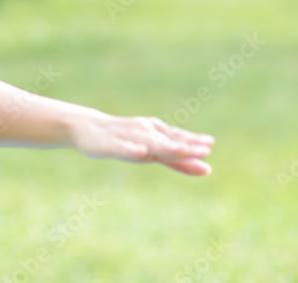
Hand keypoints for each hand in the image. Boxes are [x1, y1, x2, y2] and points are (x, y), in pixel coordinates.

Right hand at [70, 110, 214, 175]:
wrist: (87, 129)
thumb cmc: (124, 141)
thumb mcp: (152, 153)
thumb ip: (177, 161)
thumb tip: (208, 169)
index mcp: (156, 133)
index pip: (178, 138)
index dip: (194, 143)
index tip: (210, 145)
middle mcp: (145, 132)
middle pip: (168, 140)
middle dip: (186, 145)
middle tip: (206, 149)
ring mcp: (128, 137)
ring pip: (149, 142)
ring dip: (166, 146)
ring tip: (181, 150)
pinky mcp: (111, 144)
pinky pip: (123, 146)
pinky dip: (132, 148)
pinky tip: (140, 151)